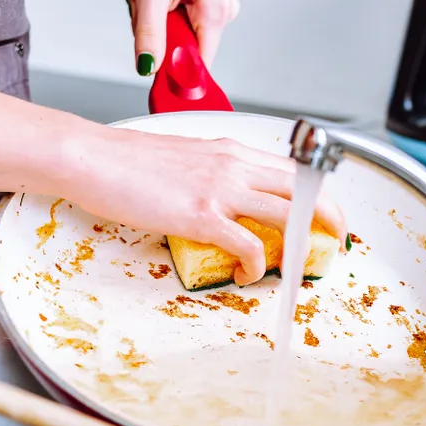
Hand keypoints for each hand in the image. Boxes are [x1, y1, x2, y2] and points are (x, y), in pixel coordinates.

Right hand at [67, 128, 347, 285]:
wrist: (90, 156)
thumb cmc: (122, 160)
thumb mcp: (180, 159)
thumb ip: (207, 176)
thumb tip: (218, 200)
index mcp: (229, 150)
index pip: (290, 170)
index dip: (315, 193)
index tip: (322, 214)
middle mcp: (234, 164)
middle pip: (305, 187)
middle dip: (330, 215)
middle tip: (336, 239)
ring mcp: (220, 188)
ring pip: (289, 213)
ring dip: (303, 243)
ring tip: (302, 265)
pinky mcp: (201, 214)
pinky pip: (248, 245)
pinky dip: (256, 265)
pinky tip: (247, 275)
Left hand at [123, 0, 238, 74]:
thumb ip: (149, 35)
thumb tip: (149, 68)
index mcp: (216, 8)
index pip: (201, 61)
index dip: (176, 70)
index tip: (155, 71)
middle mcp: (224, 8)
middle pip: (189, 49)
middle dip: (161, 38)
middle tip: (146, 9)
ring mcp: (218, 4)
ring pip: (184, 36)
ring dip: (160, 24)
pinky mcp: (209, 0)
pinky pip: (185, 22)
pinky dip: (166, 15)